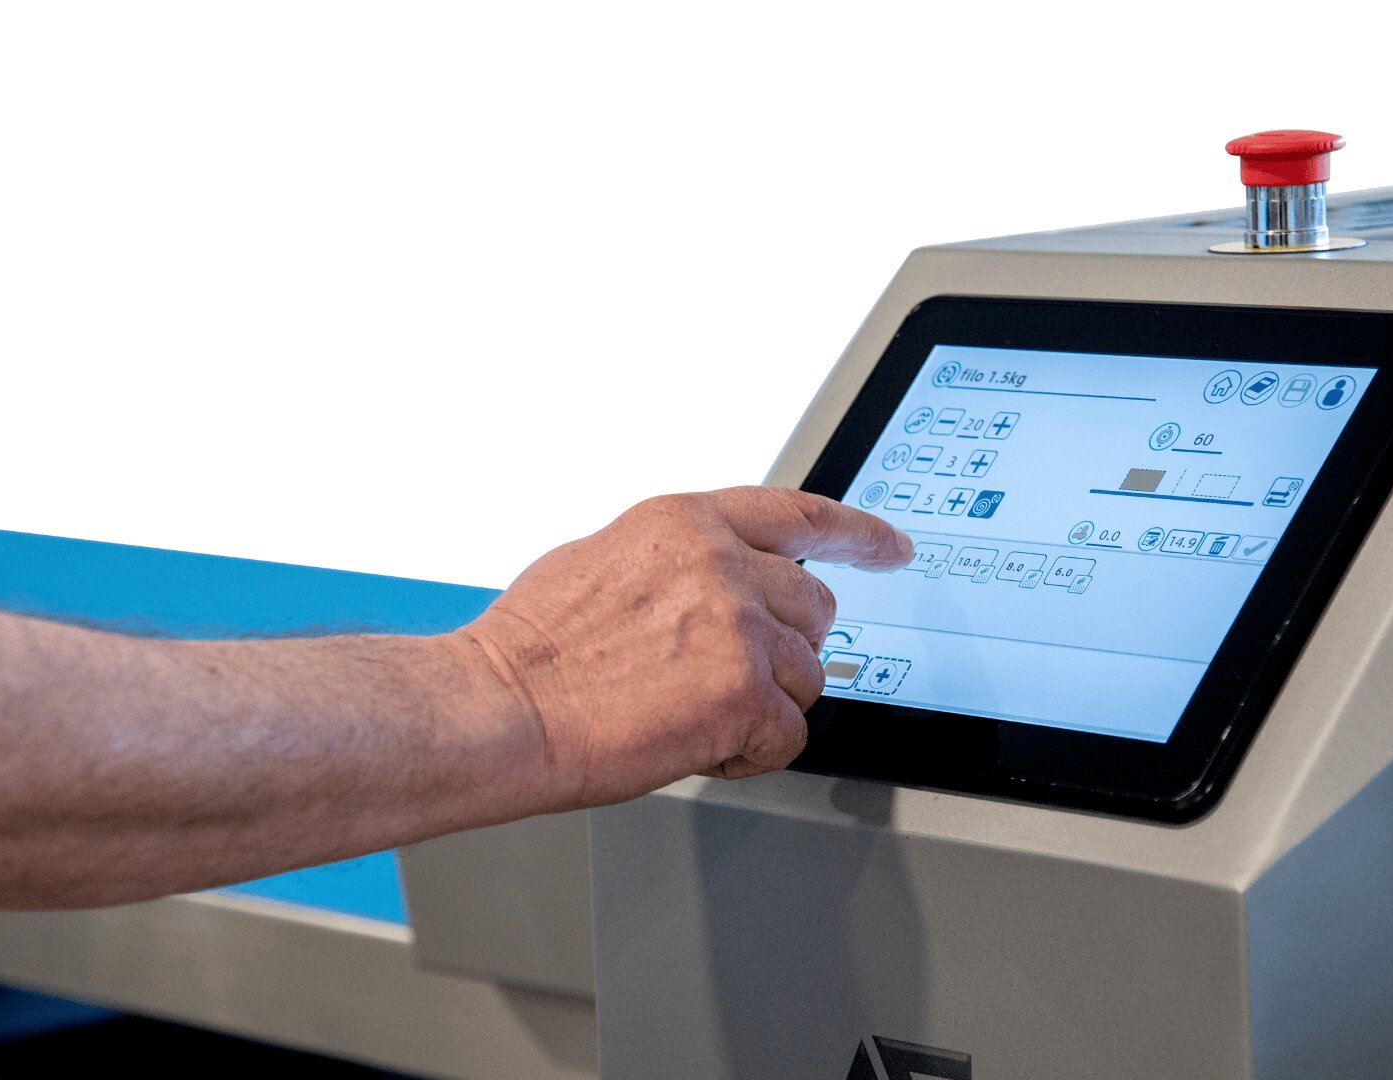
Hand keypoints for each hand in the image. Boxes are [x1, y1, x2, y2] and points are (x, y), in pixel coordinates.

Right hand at [455, 486, 911, 809]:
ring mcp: (739, 626)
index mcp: (686, 522)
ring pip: (806, 676)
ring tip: (687, 711)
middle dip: (782, 651)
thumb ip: (678, 561)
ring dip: (760, 706)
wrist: (502, 709)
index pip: (799, 514)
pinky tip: (696, 745)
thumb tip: (717, 579)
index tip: (891, 547)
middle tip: (719, 679)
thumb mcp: (605, 560)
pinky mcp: (745, 692)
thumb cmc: (534, 649)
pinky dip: (749, 753)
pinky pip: (789, 735)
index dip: (857, 534)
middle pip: (815, 609)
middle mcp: (721, 563)